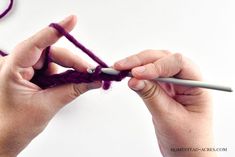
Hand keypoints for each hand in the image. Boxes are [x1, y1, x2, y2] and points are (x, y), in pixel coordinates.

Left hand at [0, 15, 100, 156]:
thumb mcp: (47, 105)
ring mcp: (28, 70)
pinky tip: (76, 82)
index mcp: (13, 69)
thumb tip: (94, 80)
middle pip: (52, 53)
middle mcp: (19, 65)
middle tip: (91, 71)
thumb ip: (72, 90)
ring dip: (72, 70)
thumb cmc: (14, 126)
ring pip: (56, 61)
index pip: (35, 44)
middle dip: (73, 62)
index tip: (72, 20)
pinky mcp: (35, 77)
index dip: (55, 31)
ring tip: (87, 79)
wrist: (5, 140)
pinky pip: (56, 70)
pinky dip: (68, 76)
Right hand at [114, 50, 215, 156]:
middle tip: (121, 66)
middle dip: (141, 61)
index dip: (156, 65)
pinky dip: (137, 75)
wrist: (187, 155)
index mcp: (197, 86)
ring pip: (155, 64)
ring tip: (120, 69)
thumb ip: (151, 96)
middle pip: (164, 59)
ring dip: (137, 65)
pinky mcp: (164, 89)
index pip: (178, 63)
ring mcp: (175, 84)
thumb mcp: (168, 118)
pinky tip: (127, 75)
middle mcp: (187, 80)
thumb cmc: (187, 141)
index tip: (136, 73)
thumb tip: (133, 79)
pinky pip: (150, 76)